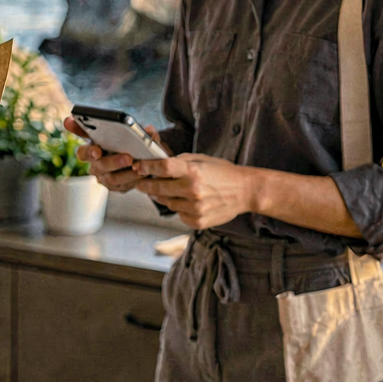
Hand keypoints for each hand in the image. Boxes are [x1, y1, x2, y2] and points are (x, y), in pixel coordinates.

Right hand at [64, 116, 166, 193]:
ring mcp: (104, 177)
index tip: (96, 150)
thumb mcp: (130, 132)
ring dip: (126, 173)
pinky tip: (143, 174)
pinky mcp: (115, 187)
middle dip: (113, 162)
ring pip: (111, 178)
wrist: (138, 157)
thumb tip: (149, 130)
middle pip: (98, 166)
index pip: (82, 151)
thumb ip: (137, 129)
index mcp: (92, 148)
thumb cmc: (128, 141)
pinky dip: (133, 180)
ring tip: (139, 167)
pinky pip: (122, 186)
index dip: (87, 151)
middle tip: (128, 158)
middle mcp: (95, 164)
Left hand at [134, 154, 254, 229]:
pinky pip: (178, 214)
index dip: (147, 167)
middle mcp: (193, 190)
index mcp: (194, 171)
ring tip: (170, 190)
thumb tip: (157, 165)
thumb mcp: (201, 160)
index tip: (138, 167)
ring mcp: (195, 208)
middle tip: (140, 182)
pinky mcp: (197, 221)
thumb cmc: (223, 173)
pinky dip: (179, 208)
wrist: (245, 191)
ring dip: (164, 196)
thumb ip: (179, 162)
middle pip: (159, 188)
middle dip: (146, 185)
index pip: (163, 167)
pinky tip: (188, 201)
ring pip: (167, 202)